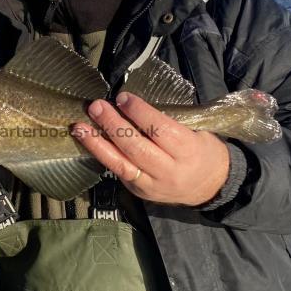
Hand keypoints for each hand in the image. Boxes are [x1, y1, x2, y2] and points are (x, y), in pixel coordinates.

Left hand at [71, 92, 229, 205]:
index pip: (160, 130)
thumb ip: (170, 121)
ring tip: (79, 127)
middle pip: (136, 147)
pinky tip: (89, 141)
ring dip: (97, 143)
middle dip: (113, 125)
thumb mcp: (198, 132)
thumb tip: (135, 103)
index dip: (140, 113)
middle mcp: (169, 171)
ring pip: (121, 164)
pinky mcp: (140, 192)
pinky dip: (102, 155)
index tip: (123, 97)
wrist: (211, 187)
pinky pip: (119, 172)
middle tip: (97, 107)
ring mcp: (153, 185)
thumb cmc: (203, 151)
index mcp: (188, 151)